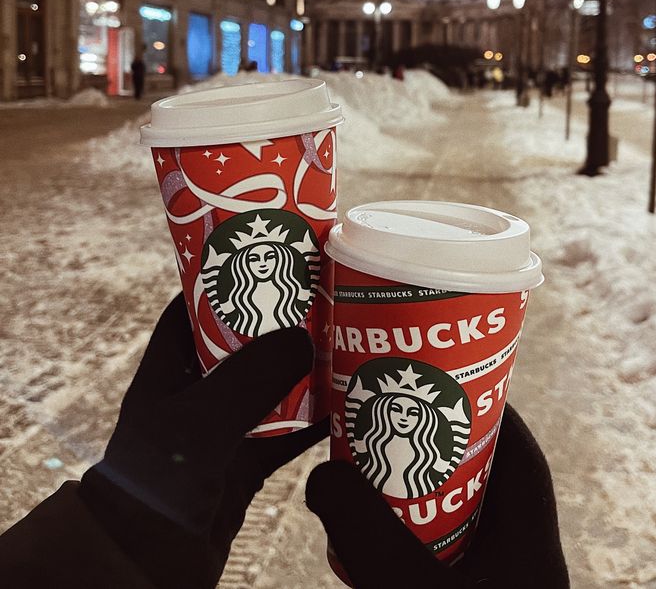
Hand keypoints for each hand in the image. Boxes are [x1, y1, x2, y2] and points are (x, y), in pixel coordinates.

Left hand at [80, 293, 326, 588]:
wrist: (146, 563)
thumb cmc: (157, 485)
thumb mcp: (201, 422)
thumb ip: (251, 378)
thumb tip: (305, 339)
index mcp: (172, 365)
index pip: (200, 302)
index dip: (234, 276)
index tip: (275, 255)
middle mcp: (198, 389)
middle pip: (247, 339)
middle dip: (285, 320)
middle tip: (327, 296)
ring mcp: (225, 426)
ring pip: (275, 383)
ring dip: (308, 368)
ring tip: (348, 342)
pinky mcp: (246, 460)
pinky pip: (289, 429)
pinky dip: (318, 419)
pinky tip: (351, 406)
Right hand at [306, 405, 568, 588]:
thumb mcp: (406, 588)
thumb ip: (362, 527)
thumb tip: (319, 474)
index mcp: (529, 532)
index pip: (514, 441)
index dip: (478, 399)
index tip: (431, 371)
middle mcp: (518, 552)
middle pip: (478, 471)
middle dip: (429, 439)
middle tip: (380, 412)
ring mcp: (492, 581)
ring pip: (452, 513)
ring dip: (408, 487)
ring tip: (359, 463)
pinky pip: (435, 552)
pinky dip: (401, 533)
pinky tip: (360, 534)